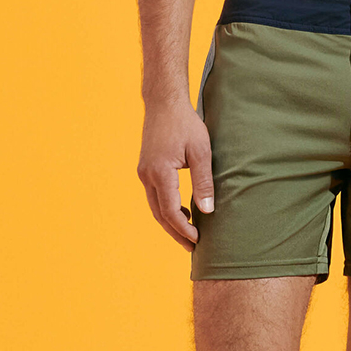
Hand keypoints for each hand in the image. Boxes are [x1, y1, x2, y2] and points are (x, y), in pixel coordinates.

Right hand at [137, 99, 214, 249]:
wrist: (164, 102)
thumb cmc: (185, 124)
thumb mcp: (201, 151)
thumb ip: (204, 181)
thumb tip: (207, 211)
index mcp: (160, 173)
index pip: (170, 212)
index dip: (184, 229)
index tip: (198, 240)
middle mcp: (147, 175)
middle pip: (160, 214)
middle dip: (176, 232)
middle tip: (192, 247)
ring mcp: (144, 172)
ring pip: (155, 206)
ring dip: (171, 221)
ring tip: (188, 233)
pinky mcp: (146, 168)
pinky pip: (155, 195)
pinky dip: (167, 207)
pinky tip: (183, 210)